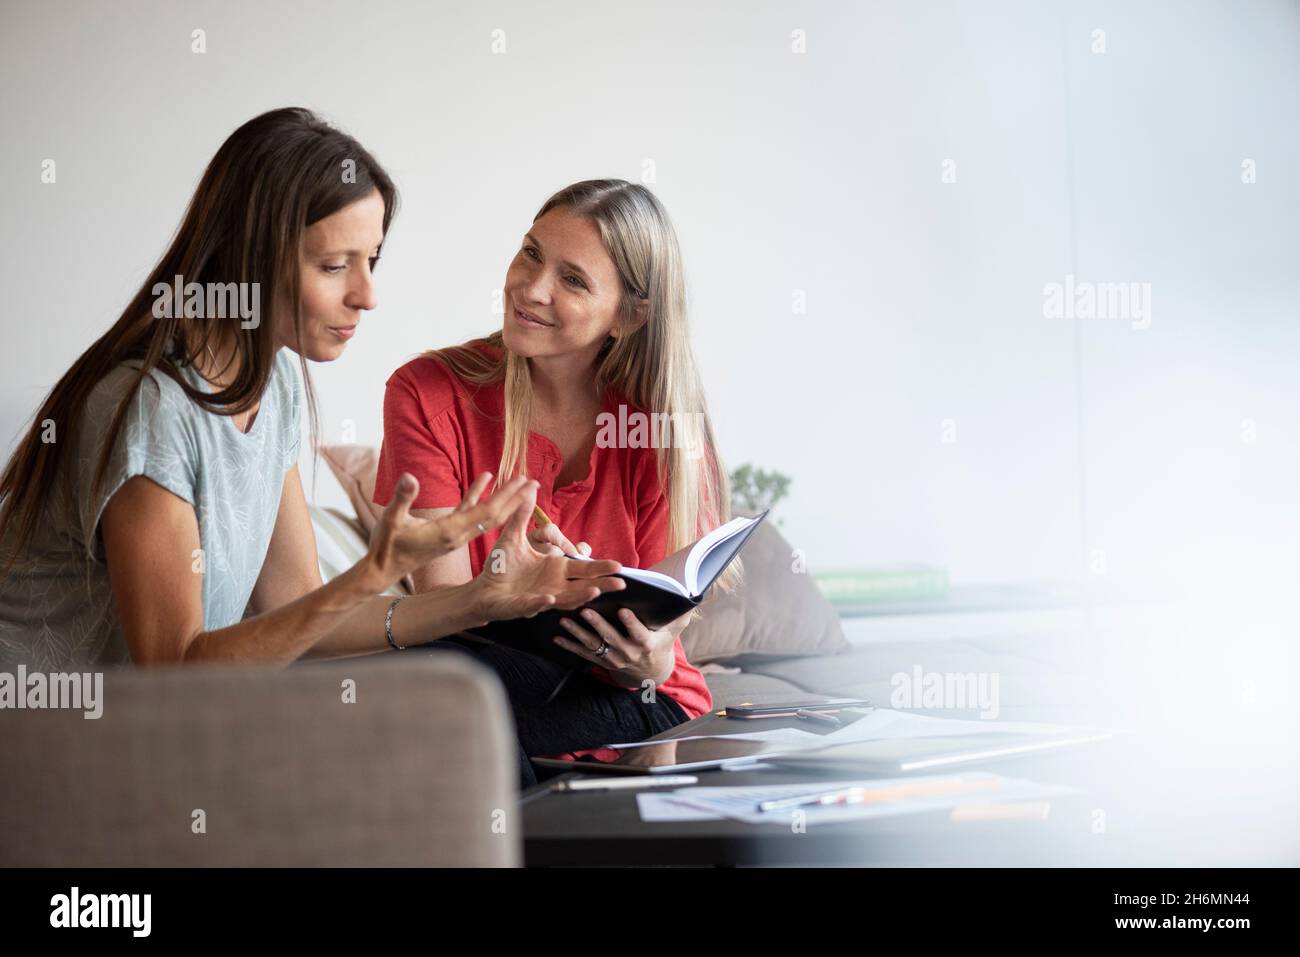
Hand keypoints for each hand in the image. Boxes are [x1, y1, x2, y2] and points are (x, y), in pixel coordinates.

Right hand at [360, 472, 530, 593]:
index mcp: (450, 531)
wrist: (382, 570)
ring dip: (504, 498)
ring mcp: (455, 535)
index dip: (507, 497)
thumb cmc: (386, 546)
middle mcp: (458, 535)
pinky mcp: (449, 533)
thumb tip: (410, 477)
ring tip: (519, 481)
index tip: (525, 484)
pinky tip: (487, 479)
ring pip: (486, 515)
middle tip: (535, 482)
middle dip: (515, 499)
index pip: (487, 512)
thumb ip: (402, 498)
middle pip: (495, 515)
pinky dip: (479, 495)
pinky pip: (470, 512)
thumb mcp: (391, 520)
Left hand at [470, 483, 625, 621]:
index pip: (582, 566)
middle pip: (583, 584)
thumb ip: (522, 515)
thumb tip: (530, 488)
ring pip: (566, 598)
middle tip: (621, 581)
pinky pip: (535, 605)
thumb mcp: (513, 537)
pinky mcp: (523, 606)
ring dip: (580, 595)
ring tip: (594, 591)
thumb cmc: (502, 566)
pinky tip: (550, 598)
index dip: (597, 564)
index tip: (609, 560)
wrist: (482, 588)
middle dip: (602, 583)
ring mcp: (541, 597)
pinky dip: (542, 602)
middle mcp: (554, 584)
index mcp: (555, 568)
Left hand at [552, 607, 692, 687]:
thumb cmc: (661, 643)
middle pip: (611, 639)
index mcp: (647, 644)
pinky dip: (569, 646)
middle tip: (585, 610)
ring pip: (594, 646)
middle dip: (597, 625)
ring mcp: (613, 659)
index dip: (632, 624)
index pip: (639, 634)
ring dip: (578, 634)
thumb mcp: (673, 631)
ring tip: (564, 621)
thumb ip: (680, 616)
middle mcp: (629, 654)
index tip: (623, 610)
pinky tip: (557, 637)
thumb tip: (691, 599)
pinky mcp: (602, 662)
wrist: (649, 671)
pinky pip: (584, 654)